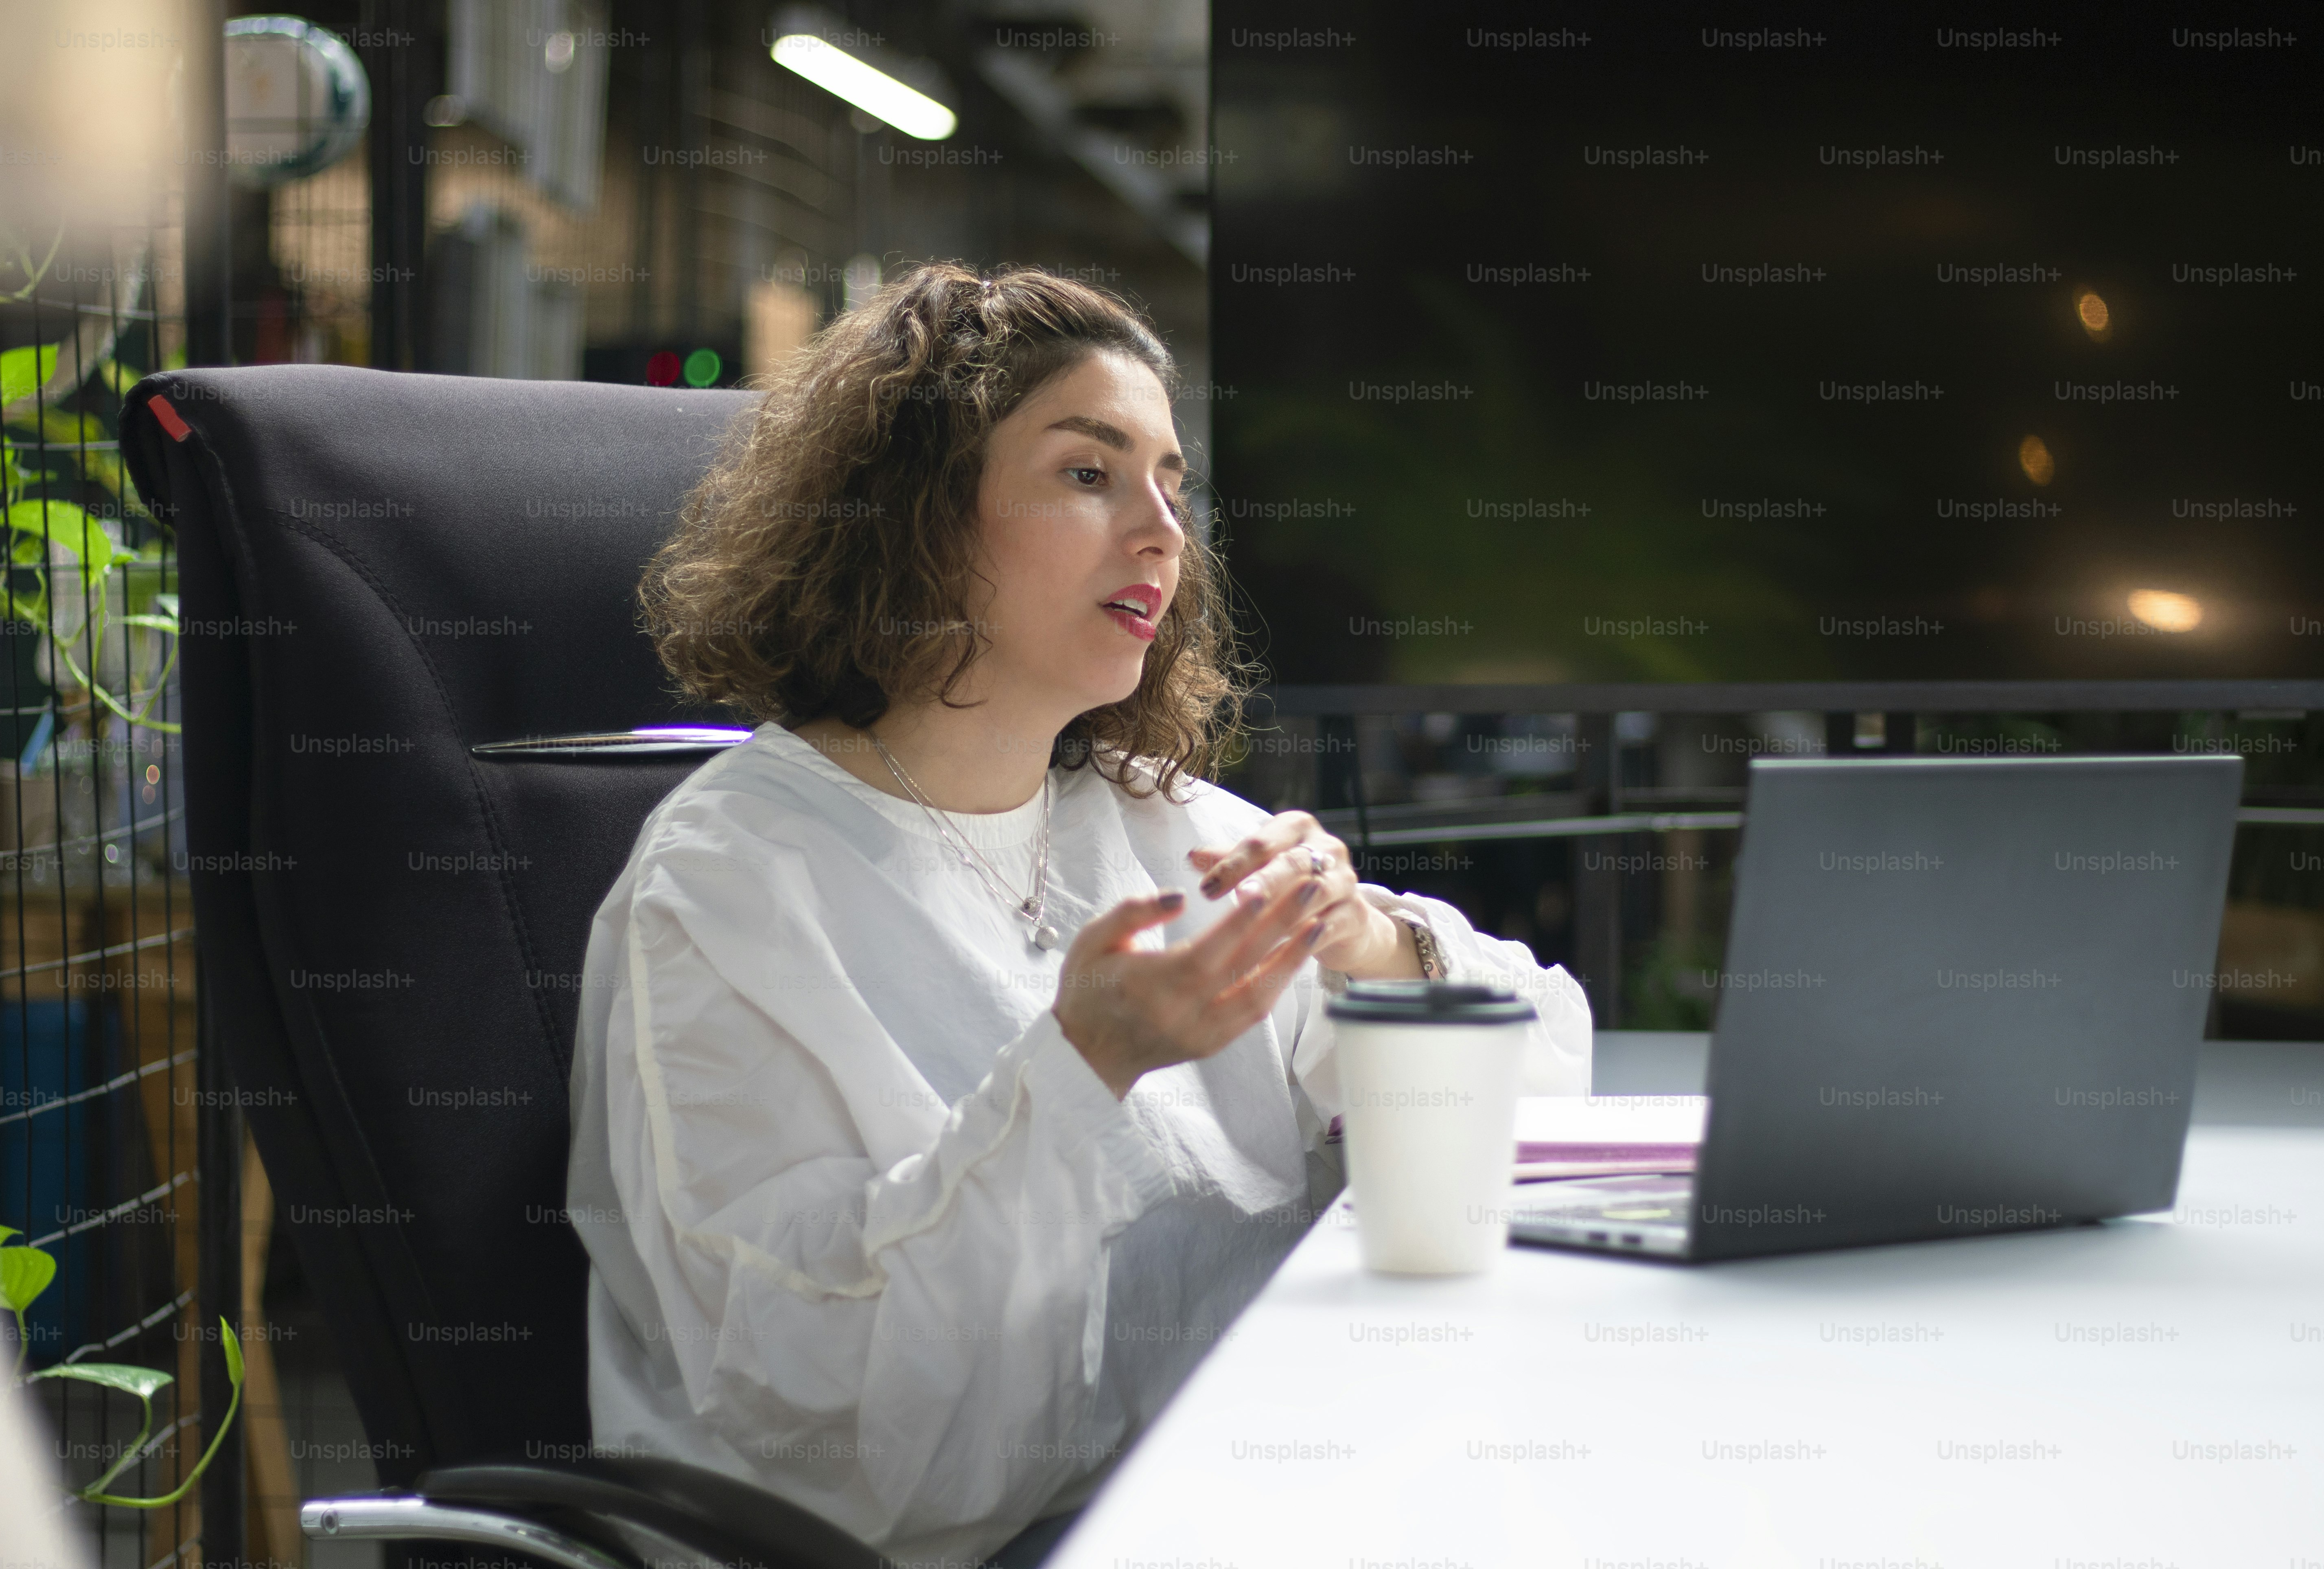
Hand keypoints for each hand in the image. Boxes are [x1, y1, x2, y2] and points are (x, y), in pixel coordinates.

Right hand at [1052, 881, 1326, 1099]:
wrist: (1087, 1055)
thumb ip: (1133, 913)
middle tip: (1311, 888)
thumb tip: (1177, 895)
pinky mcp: (1211, 1044)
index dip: (1238, 921)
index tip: (1266, 887)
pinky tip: (1295, 956)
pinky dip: (1278, 983)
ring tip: (1318, 922)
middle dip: (1282, 925)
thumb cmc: (1086, 989)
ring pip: (1259, 995)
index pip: (1206, 951)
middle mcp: (1181, 1013)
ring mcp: (1201, 1033)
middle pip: (1243, 967)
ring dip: (1292, 958)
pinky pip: (1254, 1014)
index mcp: (1150, 986)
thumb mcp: (1091, 941)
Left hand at [1186, 811, 1420, 980]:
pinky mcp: (1355, 914)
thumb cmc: (1290, 889)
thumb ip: (1229, 863)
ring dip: (1288, 907)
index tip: (1206, 887)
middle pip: (1293, 861)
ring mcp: (1345, 881)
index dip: (1233, 863)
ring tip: (1262, 923)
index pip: (1263, 841)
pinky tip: (1288, 948)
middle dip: (1266, 880)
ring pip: (1316, 891)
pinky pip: (1332, 925)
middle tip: (1240, 897)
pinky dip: (1310, 936)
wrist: (1342, 921)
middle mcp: (1327, 848)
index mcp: (1297, 829)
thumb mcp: (1260, 870)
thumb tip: (1192, 856)